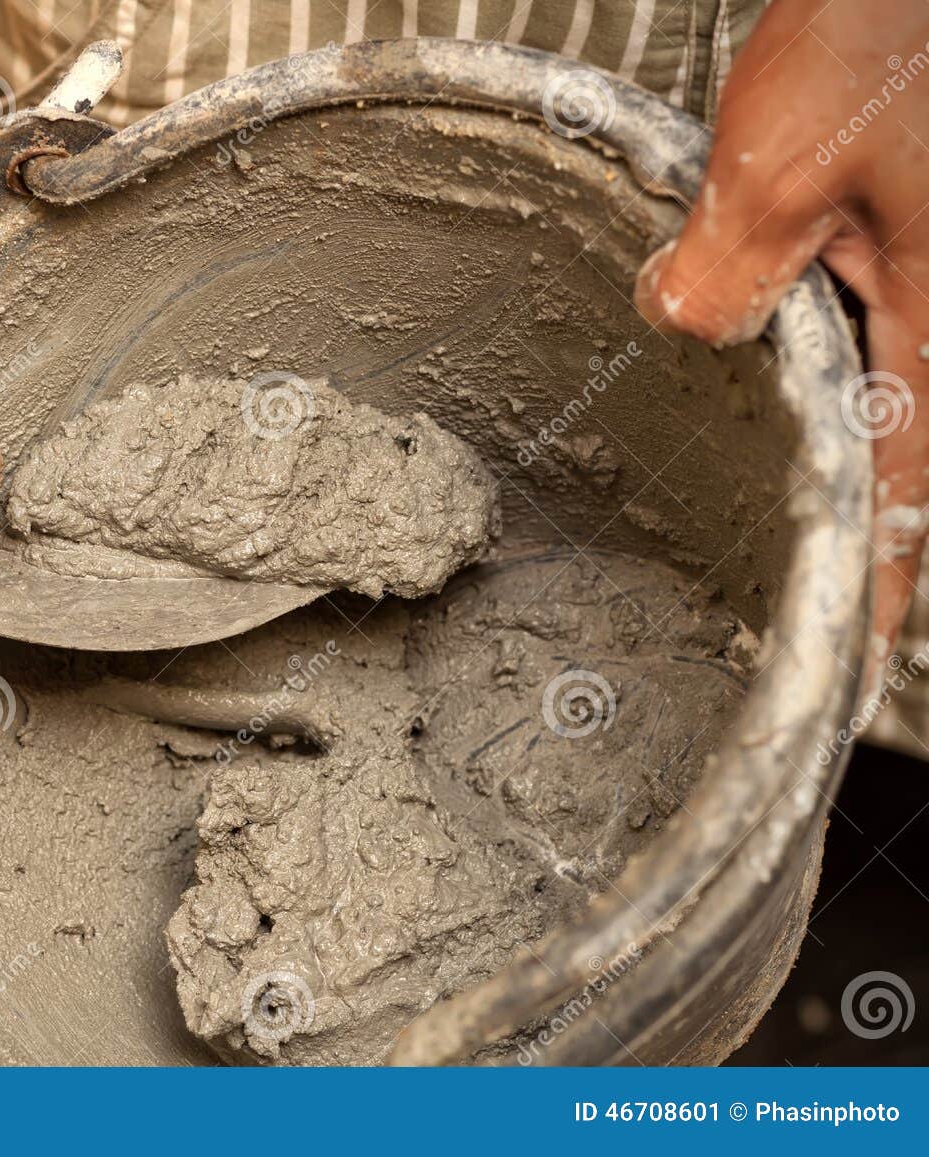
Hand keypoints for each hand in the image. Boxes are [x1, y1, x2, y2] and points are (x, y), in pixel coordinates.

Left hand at [634, 0, 928, 680]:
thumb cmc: (896, 32)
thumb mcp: (782, 163)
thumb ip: (727, 270)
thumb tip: (683, 321)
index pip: (907, 490)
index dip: (881, 584)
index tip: (855, 662)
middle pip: (905, 453)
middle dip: (858, 525)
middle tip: (789, 591)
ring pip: (890, 393)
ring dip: (841, 449)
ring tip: (779, 506)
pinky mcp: (914, 243)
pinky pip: (881, 333)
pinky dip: (830, 368)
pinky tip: (782, 366)